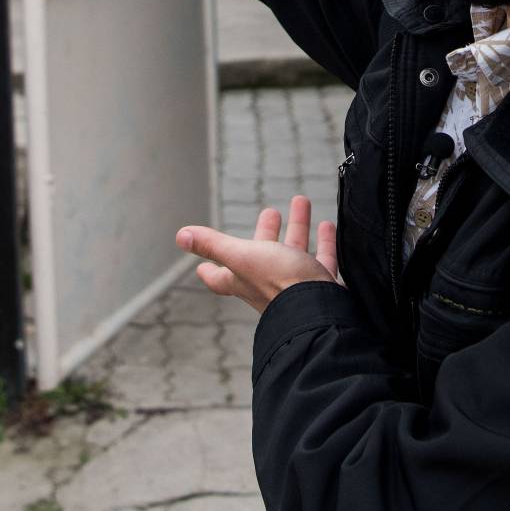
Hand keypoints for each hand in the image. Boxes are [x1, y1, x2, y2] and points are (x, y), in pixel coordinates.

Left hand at [177, 195, 339, 314]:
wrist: (318, 308)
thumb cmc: (277, 282)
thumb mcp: (241, 256)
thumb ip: (213, 245)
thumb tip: (180, 235)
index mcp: (244, 279)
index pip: (221, 277)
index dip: (210, 270)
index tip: (202, 266)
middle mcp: (268, 284)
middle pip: (264, 256)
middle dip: (266, 233)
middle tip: (270, 213)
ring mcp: (296, 285)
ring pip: (296, 252)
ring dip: (298, 227)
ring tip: (302, 202)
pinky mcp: (321, 285)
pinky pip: (323, 260)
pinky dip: (325, 242)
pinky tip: (328, 225)